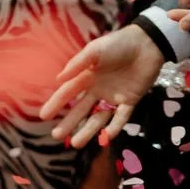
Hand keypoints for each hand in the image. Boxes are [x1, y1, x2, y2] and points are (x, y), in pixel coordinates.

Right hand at [39, 26, 162, 148]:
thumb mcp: (94, 51)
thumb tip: (58, 79)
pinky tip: (106, 136)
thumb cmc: (117, 44)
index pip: (67, 93)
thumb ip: (76, 64)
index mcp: (85, 77)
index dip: (55, 104)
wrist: (146, 44)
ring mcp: (113, 97)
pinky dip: (114, 127)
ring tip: (78, 144)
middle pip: (81, 110)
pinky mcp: (131, 101)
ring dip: (88, 130)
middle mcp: (97, 90)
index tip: (43, 116)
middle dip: (69, 123)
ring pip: (98, 118)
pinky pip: (121, 117)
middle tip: (57, 136)